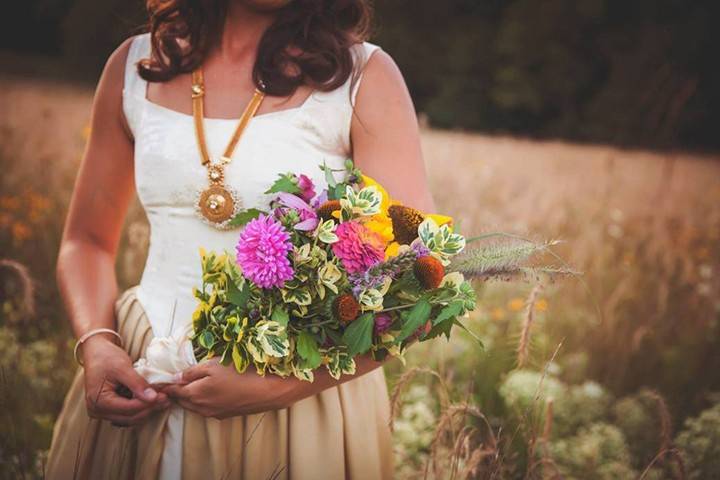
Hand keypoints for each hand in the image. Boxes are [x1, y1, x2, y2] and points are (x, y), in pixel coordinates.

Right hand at [82, 335, 169, 425]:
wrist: (96, 351)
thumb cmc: (106, 357)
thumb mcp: (122, 367)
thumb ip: (137, 383)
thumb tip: (153, 398)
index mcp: (98, 401)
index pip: (129, 409)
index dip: (148, 404)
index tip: (164, 396)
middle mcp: (98, 410)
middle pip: (130, 416)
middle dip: (150, 408)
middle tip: (166, 398)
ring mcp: (102, 411)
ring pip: (130, 418)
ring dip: (147, 409)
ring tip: (162, 399)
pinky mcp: (109, 408)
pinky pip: (127, 413)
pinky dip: (140, 407)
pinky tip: (152, 399)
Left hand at [161, 360, 296, 418]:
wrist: (265, 392)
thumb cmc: (239, 374)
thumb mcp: (213, 365)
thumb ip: (192, 372)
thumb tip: (175, 377)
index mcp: (195, 394)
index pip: (173, 391)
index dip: (165, 384)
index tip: (159, 379)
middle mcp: (200, 407)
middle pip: (182, 401)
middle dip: (175, 392)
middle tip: (171, 382)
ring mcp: (212, 413)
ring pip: (193, 406)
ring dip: (188, 398)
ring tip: (187, 386)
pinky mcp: (223, 415)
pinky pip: (205, 409)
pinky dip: (200, 402)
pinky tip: (207, 392)